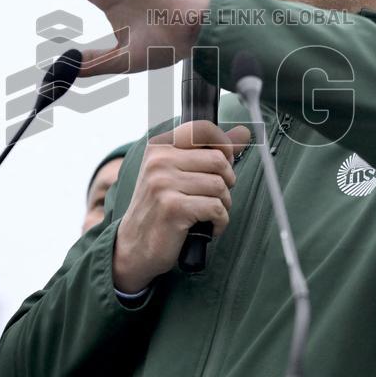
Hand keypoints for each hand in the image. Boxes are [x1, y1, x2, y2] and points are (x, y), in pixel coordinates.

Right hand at [113, 121, 251, 292]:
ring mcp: (163, 184)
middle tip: (215, 196)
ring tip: (209, 213)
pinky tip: (208, 228)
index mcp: (159, 147)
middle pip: (218, 160)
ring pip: (220, 186)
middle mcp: (159, 161)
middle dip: (226, 181)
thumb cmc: (158, 209)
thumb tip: (242, 134)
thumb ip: (204, 153)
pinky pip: (216, 208)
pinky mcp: (173, 208)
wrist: (133, 247)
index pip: (202, 129)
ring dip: (223, 204)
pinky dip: (220, 222)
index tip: (225, 163)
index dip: (223, 144)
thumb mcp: (173, 173)